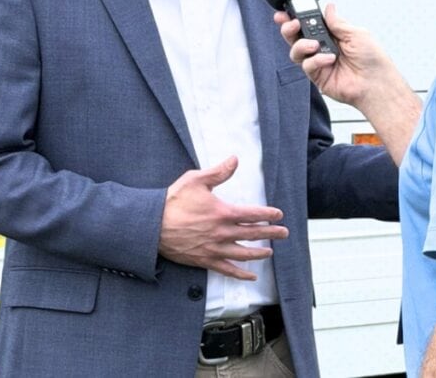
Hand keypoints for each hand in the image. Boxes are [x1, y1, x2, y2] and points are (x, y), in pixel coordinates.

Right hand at [159, 156, 288, 279]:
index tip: (279, 215)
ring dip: (259, 253)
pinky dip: (241, 274)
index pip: (252, 214)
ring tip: (270, 252)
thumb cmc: (173, 201)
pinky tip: (251, 276)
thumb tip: (235, 159)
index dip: (268, 214)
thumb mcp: (196, 180)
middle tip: (284, 233)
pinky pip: (227, 270)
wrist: (152, 225)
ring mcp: (214, 249)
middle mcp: (222, 233)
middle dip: (271, 233)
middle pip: (253, 234)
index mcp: (223, 212)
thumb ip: (218, 172)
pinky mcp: (205, 260)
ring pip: (243, 253)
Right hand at [274, 4, 392, 107]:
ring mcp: (319, 63)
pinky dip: (316, 60)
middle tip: (292, 24)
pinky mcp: (318, 76)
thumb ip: (337, 23)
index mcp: (331, 35)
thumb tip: (329, 8)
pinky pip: (307, 65)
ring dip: (301, 45)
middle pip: (296, 37)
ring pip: (296, 51)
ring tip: (315, 44)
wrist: (376, 83)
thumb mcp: (356, 33)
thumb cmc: (372, 59)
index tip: (287, 12)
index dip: (296, 18)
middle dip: (289, 28)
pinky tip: (329, 60)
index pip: (309, 24)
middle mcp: (322, 48)